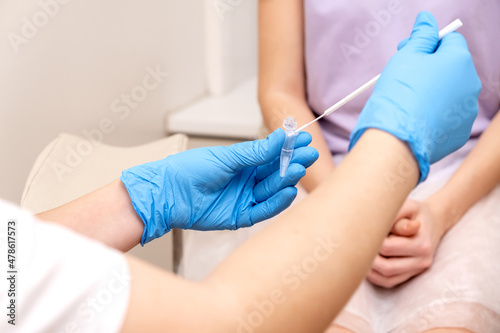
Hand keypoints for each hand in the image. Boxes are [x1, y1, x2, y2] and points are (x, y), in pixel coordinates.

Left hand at [121, 128, 318, 244]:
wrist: (169, 193)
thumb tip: (281, 137)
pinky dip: (276, 203)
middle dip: (292, 164)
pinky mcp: (240, 216)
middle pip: (275, 173)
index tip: (305, 140)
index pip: (272, 155)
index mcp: (243, 162)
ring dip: (286, 182)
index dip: (288, 148)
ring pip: (272, 191)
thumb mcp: (227, 157)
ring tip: (298, 171)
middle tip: (308, 156)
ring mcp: (244, 198)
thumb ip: (256, 152)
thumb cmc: (191, 170)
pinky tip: (288, 193)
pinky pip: (263, 211)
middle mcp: (247, 180)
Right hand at [349, 11, 480, 181]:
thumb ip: (421, 36)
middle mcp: (471, 85)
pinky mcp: (459, 132)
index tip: (407, 53)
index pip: (449, 40)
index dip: (426, 44)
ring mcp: (467, 111)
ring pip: (450, 92)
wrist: (396, 140)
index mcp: (459, 61)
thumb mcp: (406, 57)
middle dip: (430, 68)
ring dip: (433, 91)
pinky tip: (416, 117)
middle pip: (451, 67)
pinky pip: (448, 115)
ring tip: (409, 101)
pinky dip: (434, 113)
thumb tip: (427, 20)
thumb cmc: (399, 95)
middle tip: (404, 77)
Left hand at [368, 198, 447, 287]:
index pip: (387, 247)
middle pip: (386, 266)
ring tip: (360, 252)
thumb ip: (396, 215)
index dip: (372, 240)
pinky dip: (374, 275)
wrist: (432, 222)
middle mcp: (422, 260)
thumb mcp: (408, 206)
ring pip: (386, 277)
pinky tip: (366, 262)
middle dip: (368, 256)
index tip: (363, 231)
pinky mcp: (410, 275)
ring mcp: (416, 270)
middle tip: (357, 244)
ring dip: (369, 268)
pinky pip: (388, 282)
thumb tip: (385, 225)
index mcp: (421, 244)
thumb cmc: (414, 213)